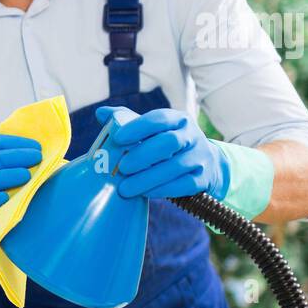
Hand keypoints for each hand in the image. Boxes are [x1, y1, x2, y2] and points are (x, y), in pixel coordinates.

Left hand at [96, 106, 229, 199]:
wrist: (206, 164)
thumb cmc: (169, 145)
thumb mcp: (153, 130)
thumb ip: (127, 120)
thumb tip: (101, 113)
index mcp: (177, 120)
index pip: (159, 118)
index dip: (139, 127)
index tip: (118, 138)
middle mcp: (192, 136)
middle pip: (170, 142)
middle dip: (143, 155)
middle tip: (122, 167)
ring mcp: (200, 157)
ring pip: (176, 166)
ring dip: (148, 178)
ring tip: (125, 188)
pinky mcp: (203, 179)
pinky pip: (184, 185)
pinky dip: (162, 190)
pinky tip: (144, 194)